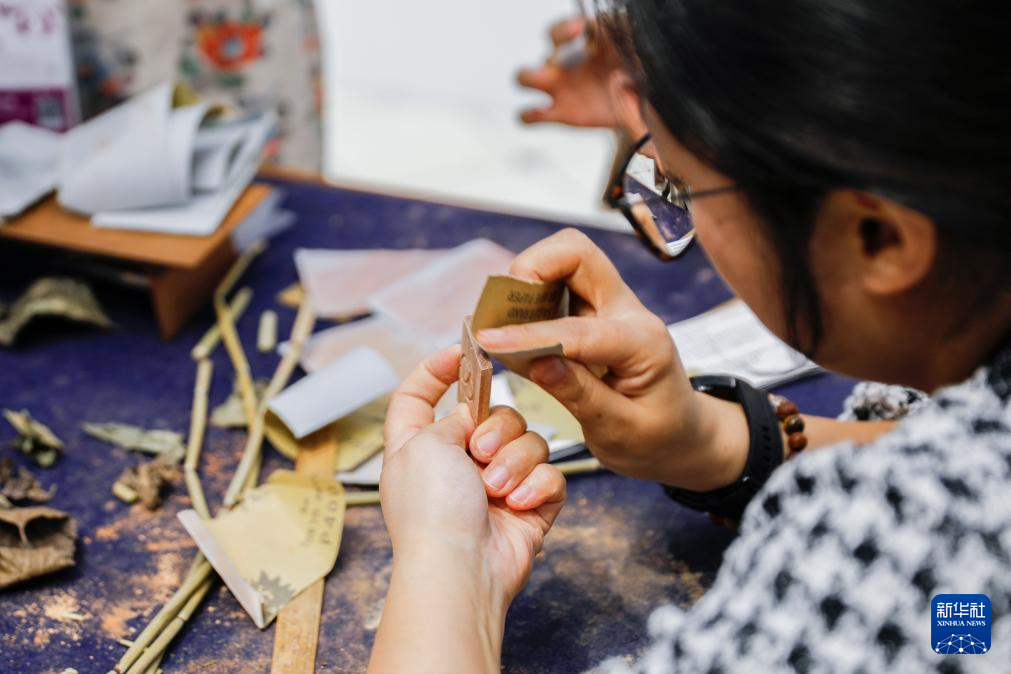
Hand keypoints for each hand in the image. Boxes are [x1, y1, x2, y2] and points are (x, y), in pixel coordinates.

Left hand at [381, 345, 565, 603]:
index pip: (418, 395)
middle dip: (496, 428)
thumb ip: (451, 415)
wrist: (459, 568)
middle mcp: (457, 461)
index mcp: (418, 444)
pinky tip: (518, 505)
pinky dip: (536, 487)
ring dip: (515, 462)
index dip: (436, 368)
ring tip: (497, 490)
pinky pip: (549, 476)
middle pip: (494, 413)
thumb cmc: (430, 510)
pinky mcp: (529, 506)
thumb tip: (475, 413)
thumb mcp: (422, 443)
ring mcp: (495, 485)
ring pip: (529, 441)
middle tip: (480, 453)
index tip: (462, 350)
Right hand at [476, 229, 748, 491]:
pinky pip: (554, 284)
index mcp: (643, 344)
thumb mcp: (621, 431)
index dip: (530, 334)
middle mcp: (627, 312)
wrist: (683, 437)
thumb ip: (579, 394)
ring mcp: (610, 307)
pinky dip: (527, 297)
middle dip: (531, 268)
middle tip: (501, 309)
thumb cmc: (658, 438)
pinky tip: (513, 330)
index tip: (491, 340)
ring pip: (563, 259)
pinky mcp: (591, 313)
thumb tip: (536, 362)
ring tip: (501, 320)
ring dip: (526, 280)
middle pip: (576, 253)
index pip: (579, 329)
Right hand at [517, 17, 645, 136]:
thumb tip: (622, 19)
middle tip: (563, 63)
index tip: (579, 30)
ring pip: (527, 77)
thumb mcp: (635, 57)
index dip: (565, 28)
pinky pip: (532, 114)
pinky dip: (528, 114)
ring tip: (544, 80)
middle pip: (547, 52)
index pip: (564, 31)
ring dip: (530, 76)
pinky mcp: (559, 112)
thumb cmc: (633, 76)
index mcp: (585, 46)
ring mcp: (560, 88)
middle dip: (552, 56)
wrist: (636, 107)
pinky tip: (535, 113)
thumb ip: (626, 40)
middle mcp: (568, 64)